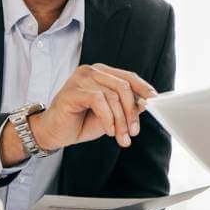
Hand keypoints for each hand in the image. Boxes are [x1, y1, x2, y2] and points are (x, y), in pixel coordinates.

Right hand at [33, 63, 157, 150]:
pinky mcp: (72, 91)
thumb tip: (145, 103)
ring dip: (120, 121)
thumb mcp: (110, 116)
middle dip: (132, 113)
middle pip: (124, 87)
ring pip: (113, 96)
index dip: (143, 88)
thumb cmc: (80, 122)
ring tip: (120, 137)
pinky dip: (107, 118)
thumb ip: (125, 107)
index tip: (154, 100)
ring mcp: (80, 79)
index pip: (128, 77)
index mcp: (102, 73)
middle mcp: (92, 71)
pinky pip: (98, 101)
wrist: (54, 132)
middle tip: (133, 133)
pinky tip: (108, 131)